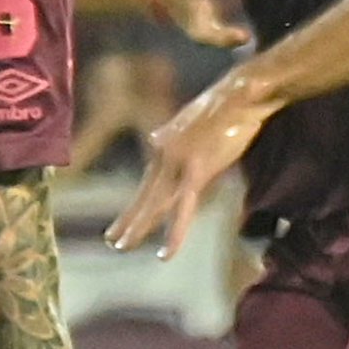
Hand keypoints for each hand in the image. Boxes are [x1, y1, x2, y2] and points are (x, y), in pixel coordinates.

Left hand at [108, 66, 277, 256]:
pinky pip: (183, 210)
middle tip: (110, 240)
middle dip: (128, 220)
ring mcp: (177, 164)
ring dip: (138, 228)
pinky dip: (174, 234)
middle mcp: (163, 155)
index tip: (121, 219)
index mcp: (162, 145)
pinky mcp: (196, 172)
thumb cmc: (222, 105)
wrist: (238, 95)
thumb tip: (154, 138)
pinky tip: (166, 253)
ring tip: (121, 247)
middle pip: (144, 195)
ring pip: (155, 205)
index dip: (134, 203)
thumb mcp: (187, 120)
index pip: (145, 182)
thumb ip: (170, 134)